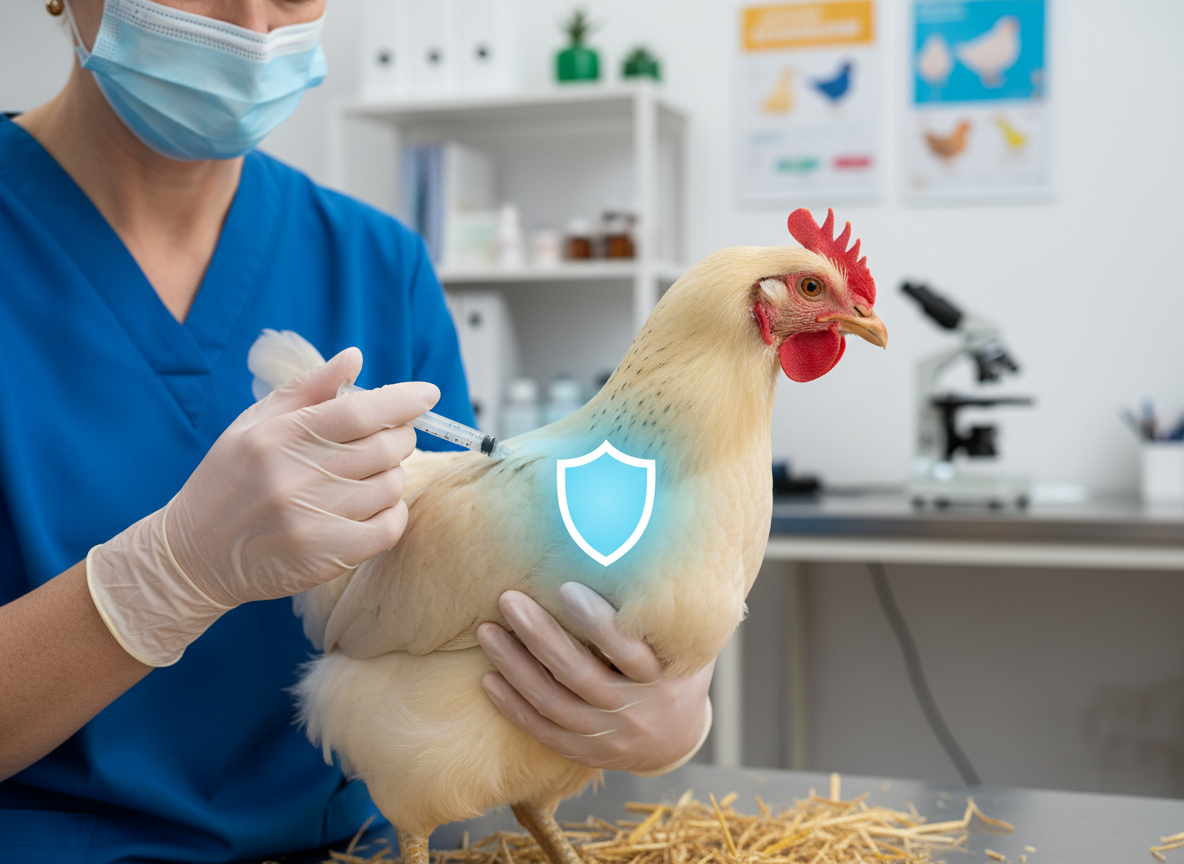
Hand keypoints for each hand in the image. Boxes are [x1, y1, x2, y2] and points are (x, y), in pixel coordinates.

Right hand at [87, 347, 437, 666]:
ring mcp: (311, 519)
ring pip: (390, 486)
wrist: (195, 555)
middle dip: (399, 438)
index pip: (359, 410)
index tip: (428, 393)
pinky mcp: (325, 556)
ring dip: (391, 477)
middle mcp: (294, 477)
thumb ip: (309, 389)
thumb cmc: (230, 480)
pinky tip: (373, 508)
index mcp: (278, 436)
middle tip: (389, 439)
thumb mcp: (255, 423)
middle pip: (384, 447)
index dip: (402, 400)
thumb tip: (355, 357)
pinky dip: (393, 514)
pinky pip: (389, 528)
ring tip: (368, 476)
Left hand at [477, 583, 713, 775]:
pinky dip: (513, 707)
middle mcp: (634, 710)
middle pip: (578, 674)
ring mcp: (608, 736)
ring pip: (553, 703)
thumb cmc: (675, 669)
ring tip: (487, 631)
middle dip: (540, 636)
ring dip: (515, 667)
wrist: (676, 739)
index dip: (597, 622)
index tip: (566, 588)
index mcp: (662, 678)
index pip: (627, 651)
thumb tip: (651, 541)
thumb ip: (665, 604)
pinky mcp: (584, 752)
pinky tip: (487, 679)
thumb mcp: (685, 640)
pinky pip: (542, 731)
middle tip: (508, 599)